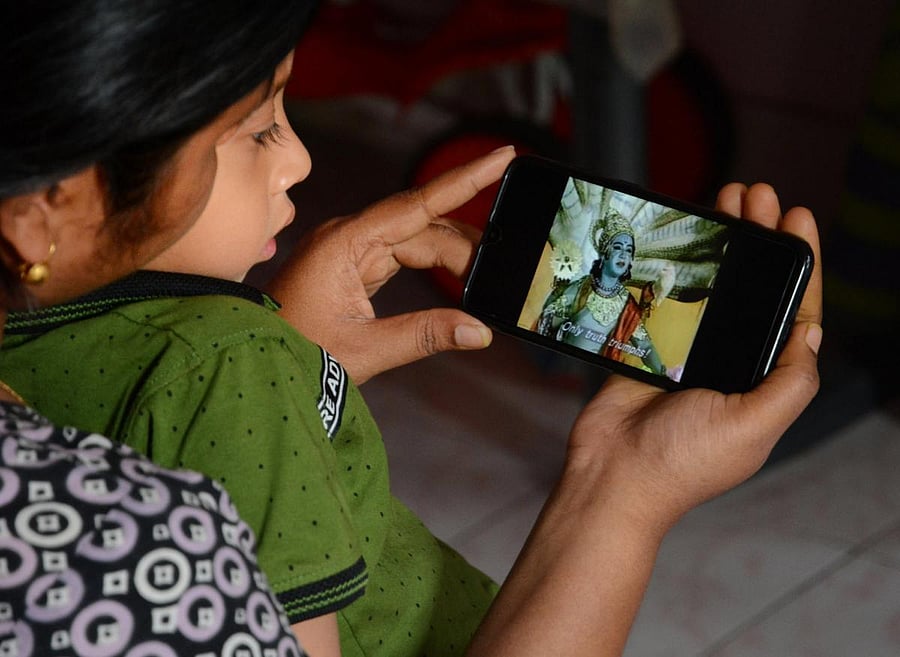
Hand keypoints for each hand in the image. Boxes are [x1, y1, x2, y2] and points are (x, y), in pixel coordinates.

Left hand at [267, 146, 514, 383]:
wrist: (255, 359)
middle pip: (425, 225)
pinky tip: (458, 276)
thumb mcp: (364, 350)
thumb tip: (479, 330)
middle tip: (505, 270)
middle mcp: (350, 235)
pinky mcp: (354, 264)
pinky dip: (433, 264)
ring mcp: (351, 247)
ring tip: (487, 276)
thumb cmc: (296, 352)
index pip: (418, 203)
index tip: (503, 156)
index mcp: (346, 243)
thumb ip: (424, 335)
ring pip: (418, 239)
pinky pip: (404, 253)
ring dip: (453, 256)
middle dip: (467, 246)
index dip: (465, 179)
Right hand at [568, 182, 822, 527]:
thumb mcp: (753, 427)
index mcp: (765, 382)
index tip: (798, 217)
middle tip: (757, 193)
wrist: (612, 473)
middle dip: (763, 237)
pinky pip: (670, 294)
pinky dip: (678, 263)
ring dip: (725, 240)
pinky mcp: (651, 345)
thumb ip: (791, 382)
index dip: (803, 263)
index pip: (797, 313)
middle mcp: (733, 363)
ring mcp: (691, 351)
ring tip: (728, 196)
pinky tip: (684, 234)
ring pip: (716, 284)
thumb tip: (813, 330)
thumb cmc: (682, 461)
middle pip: (757, 288)